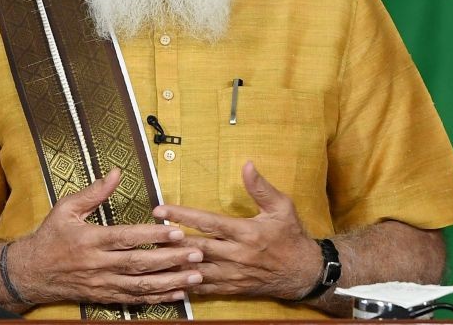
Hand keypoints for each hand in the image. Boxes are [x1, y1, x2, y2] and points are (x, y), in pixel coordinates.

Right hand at [7, 168, 202, 304]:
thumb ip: (94, 192)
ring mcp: (102, 284)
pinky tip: (177, 293)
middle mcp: (98, 264)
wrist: (30, 273)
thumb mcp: (66, 208)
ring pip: (141, 285)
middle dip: (170, 259)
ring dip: (170, 281)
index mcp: (90, 239)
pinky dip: (157, 298)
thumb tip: (116, 172)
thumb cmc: (50, 236)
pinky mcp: (105, 296)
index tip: (176, 231)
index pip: (126, 237)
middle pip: (139, 264)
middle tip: (197, 253)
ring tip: (195, 276)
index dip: (152, 235)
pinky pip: (134, 299)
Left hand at [153, 161, 320, 300]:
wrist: (304, 273)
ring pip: (197, 269)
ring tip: (151, 255)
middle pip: (197, 247)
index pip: (208, 222)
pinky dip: (186, 284)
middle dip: (170, 239)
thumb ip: (261, 187)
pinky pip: (204, 288)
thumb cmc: (292, 236)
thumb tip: (247, 164)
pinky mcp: (232, 288)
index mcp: (246, 233)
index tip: (161, 210)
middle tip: (147, 232)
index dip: (183, 216)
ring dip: (174, 263)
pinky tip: (169, 279)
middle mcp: (236, 255)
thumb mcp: (282, 207)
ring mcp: (233, 274)